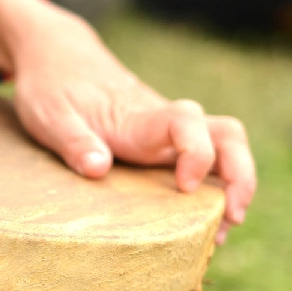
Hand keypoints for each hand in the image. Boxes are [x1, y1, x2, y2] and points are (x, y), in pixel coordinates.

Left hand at [0, 0, 255, 243]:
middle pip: (227, 135)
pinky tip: (198, 222)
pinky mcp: (161, 142)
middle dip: (240, 176)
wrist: (57, 56)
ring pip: (222, 147)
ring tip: (220, 234)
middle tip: (231, 220)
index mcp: (138, 117)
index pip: (186, 122)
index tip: (184, 187)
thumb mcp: (50, 117)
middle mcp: (163, 123)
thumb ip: (74, 142)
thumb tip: (98, 169)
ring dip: (232, 186)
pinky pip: (203, 159)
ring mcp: (167, 132)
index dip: (197, 153)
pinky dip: (212, 187)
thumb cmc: (52, 87)